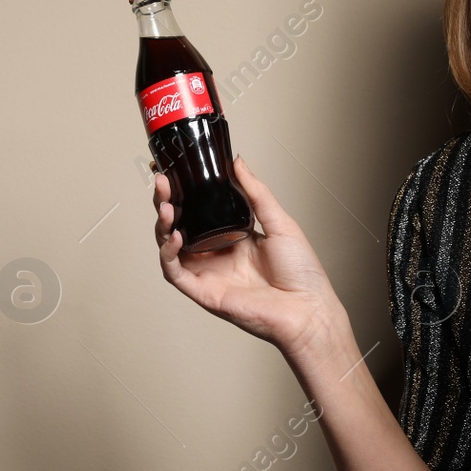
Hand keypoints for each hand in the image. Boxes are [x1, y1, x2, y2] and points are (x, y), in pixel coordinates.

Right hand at [153, 156, 339, 355]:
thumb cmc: (301, 272)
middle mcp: (215, 253)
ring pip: (170, 247)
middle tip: (162, 182)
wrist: (307, 309)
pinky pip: (175, 272)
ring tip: (165, 206)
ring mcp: (207, 272)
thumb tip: (238, 162)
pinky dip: (168, 254)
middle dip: (166, 202)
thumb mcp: (280, 222)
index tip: (174, 172)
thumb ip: (256, 192)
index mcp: (231, 235)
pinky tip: (174, 236)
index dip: (182, 193)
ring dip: (162, 225)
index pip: (198, 210)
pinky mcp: (203, 292)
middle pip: (178, 225)